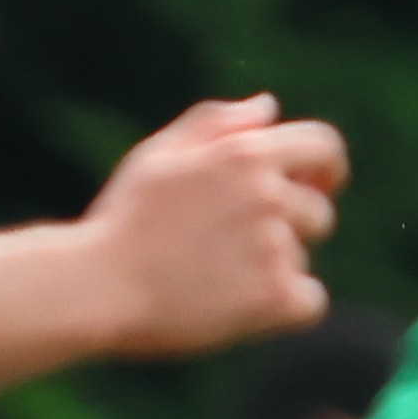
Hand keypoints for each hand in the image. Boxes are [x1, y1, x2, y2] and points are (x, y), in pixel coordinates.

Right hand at [81, 95, 347, 359]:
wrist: (93, 289)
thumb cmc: (118, 224)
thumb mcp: (155, 156)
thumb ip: (214, 124)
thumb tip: (269, 108)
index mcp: (244, 154)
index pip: (323, 146)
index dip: (324, 169)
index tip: (314, 187)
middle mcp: (267, 194)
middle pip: (318, 212)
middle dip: (288, 230)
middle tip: (231, 253)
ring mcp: (274, 245)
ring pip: (301, 260)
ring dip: (271, 272)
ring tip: (212, 282)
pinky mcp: (274, 295)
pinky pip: (310, 302)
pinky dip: (282, 310)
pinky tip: (237, 310)